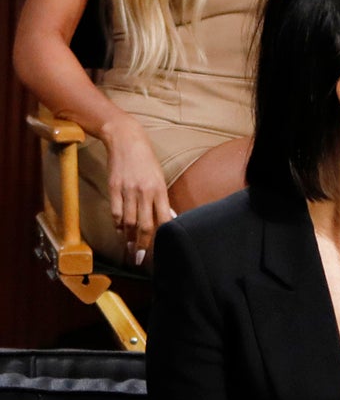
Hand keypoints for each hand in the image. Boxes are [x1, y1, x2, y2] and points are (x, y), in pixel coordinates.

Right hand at [102, 116, 173, 265]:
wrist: (126, 140)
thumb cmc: (147, 160)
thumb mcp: (159, 178)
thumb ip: (161, 199)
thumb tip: (166, 219)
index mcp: (160, 189)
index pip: (163, 219)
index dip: (162, 237)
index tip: (161, 249)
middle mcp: (144, 192)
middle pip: (145, 225)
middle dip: (143, 245)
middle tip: (142, 259)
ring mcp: (127, 190)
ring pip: (128, 221)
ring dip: (129, 239)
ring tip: (130, 250)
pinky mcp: (113, 188)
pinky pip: (115, 211)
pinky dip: (117, 225)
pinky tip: (119, 233)